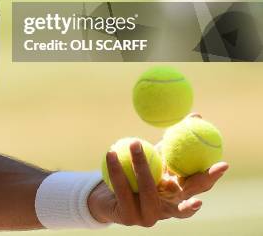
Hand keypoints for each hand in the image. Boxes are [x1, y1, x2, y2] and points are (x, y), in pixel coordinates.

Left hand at [88, 116, 228, 227]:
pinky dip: (116, 170)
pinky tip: (111, 153)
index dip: (212, 176)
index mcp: (178, 194)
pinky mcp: (129, 218)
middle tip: (185, 155)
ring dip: (140, 165)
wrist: (109, 194)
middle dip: (184, 180)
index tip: (223, 163)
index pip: (200, 186)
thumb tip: (197, 114)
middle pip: (184, 199)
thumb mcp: (157, 153)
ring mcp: (150, 217)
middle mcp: (169, 209)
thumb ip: (175, 139)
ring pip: (148, 191)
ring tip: (134, 142)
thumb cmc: (138, 170)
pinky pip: (123, 191)